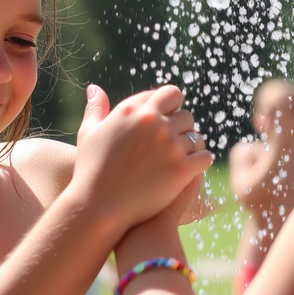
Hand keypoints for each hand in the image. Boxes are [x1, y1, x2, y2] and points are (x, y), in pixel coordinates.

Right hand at [71, 84, 212, 234]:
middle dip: (182, 127)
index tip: (164, 124)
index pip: (168, 94)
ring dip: (191, 147)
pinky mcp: (181, 168)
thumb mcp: (88, 133)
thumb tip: (95, 87)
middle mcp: (154, 122)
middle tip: (174, 143)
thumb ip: (96, 108)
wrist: (99, 207)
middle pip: (186, 114)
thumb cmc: (91, 171)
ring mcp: (170, 145)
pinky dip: (200, 162)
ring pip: (197, 137)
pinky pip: (205, 157)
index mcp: (134, 109)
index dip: (169, 109)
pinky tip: (190, 169)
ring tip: (180, 158)